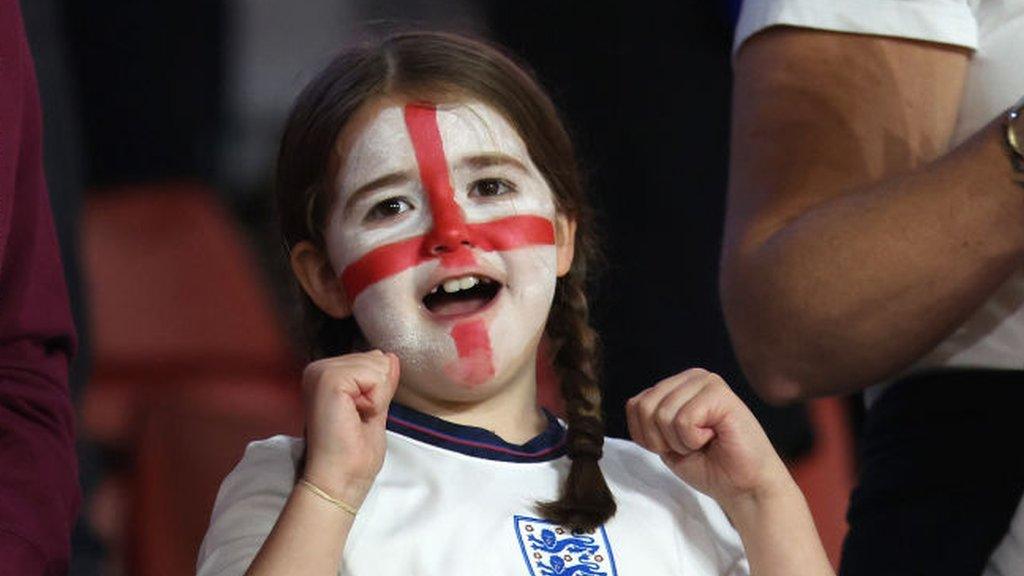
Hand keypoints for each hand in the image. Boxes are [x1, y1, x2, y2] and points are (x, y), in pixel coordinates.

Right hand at [301, 350, 399, 507]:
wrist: (339, 480)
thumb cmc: (352, 455)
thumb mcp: (375, 408)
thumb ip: (381, 382)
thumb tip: (390, 356)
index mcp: (326, 374)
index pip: (373, 360)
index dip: (379, 391)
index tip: (359, 416)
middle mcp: (318, 368)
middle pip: (377, 359)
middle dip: (379, 392)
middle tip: (357, 419)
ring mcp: (321, 372)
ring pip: (377, 365)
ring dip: (377, 398)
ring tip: (355, 419)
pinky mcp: (329, 379)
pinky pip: (375, 376)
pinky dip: (375, 400)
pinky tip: (356, 416)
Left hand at [626, 368, 792, 509]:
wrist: (743, 486)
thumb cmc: (707, 465)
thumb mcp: (665, 442)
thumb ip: (648, 419)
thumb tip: (633, 403)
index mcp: (676, 385)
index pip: (635, 405)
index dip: (648, 437)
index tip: (675, 447)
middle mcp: (691, 377)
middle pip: (645, 408)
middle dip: (661, 440)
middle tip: (691, 446)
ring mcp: (706, 382)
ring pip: (662, 414)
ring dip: (680, 441)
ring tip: (705, 441)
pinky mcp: (720, 393)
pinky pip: (683, 420)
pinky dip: (693, 439)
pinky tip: (715, 437)